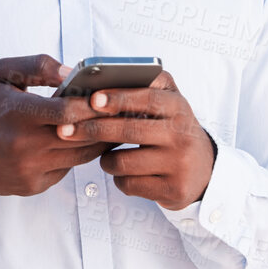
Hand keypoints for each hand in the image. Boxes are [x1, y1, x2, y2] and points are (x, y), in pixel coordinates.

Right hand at [0, 55, 109, 196]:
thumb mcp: (1, 74)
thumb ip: (37, 65)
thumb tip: (72, 72)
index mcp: (17, 113)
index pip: (67, 111)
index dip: (92, 104)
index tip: (106, 96)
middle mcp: (24, 144)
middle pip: (81, 135)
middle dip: (104, 122)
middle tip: (122, 111)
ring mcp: (30, 168)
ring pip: (81, 155)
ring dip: (98, 140)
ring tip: (111, 125)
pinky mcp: (34, 185)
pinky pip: (67, 170)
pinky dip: (76, 156)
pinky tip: (80, 143)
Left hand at [57, 70, 215, 210]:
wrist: (204, 171)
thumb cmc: (173, 131)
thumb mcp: (168, 104)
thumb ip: (144, 85)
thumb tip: (101, 78)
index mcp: (179, 108)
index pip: (147, 98)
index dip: (118, 98)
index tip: (92, 99)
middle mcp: (182, 135)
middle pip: (129, 131)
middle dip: (91, 129)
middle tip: (63, 129)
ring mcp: (179, 165)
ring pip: (123, 162)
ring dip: (106, 160)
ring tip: (108, 156)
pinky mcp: (173, 190)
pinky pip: (128, 184)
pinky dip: (119, 179)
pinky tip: (126, 173)